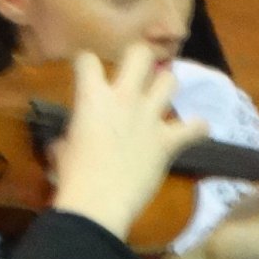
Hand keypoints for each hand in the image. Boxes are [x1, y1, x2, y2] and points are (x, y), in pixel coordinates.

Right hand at [50, 47, 207, 241]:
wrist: (97, 204)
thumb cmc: (73, 177)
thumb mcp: (63, 150)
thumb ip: (69, 138)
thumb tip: (66, 144)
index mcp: (92, 97)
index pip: (87, 60)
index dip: (85, 63)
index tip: (86, 71)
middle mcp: (124, 98)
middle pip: (140, 55)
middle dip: (139, 58)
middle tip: (135, 72)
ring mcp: (150, 118)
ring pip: (170, 80)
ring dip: (165, 87)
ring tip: (160, 98)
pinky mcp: (168, 141)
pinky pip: (194, 127)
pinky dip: (196, 128)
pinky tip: (194, 130)